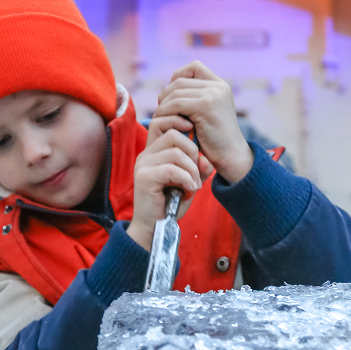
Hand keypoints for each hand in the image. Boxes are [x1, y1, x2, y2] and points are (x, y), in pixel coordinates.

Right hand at [126, 118, 204, 250]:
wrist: (154, 228)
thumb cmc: (170, 205)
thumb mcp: (188, 182)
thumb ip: (197, 168)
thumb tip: (207, 160)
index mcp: (153, 151)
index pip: (161, 121)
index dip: (179, 121)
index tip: (194, 134)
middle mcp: (146, 155)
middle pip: (173, 133)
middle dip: (193, 150)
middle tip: (198, 171)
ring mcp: (143, 165)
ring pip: (175, 151)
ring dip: (192, 169)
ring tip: (195, 185)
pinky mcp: (144, 177)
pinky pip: (172, 169)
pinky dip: (186, 178)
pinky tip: (190, 189)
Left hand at [154, 61, 253, 183]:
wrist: (230, 156)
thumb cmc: (215, 140)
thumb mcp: (207, 113)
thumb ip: (194, 98)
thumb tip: (169, 87)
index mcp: (220, 85)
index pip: (194, 67)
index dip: (177, 77)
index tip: (170, 96)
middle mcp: (218, 86)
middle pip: (180, 80)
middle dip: (166, 95)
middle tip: (160, 111)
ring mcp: (213, 94)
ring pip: (175, 92)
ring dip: (163, 106)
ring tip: (160, 118)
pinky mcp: (206, 105)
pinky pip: (176, 103)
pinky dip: (166, 113)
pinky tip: (165, 124)